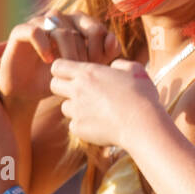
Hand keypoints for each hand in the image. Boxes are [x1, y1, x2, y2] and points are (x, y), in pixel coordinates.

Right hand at [0, 12, 120, 107]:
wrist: (27, 89)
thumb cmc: (58, 76)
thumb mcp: (84, 68)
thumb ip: (103, 54)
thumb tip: (113, 39)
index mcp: (77, 23)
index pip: (97, 28)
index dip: (100, 49)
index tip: (94, 68)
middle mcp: (59, 18)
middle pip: (80, 29)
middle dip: (84, 53)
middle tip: (81, 71)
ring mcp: (39, 22)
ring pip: (61, 30)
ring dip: (67, 51)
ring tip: (66, 68)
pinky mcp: (20, 30)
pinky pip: (35, 31)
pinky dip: (44, 46)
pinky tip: (48, 61)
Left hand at [49, 58, 164, 150]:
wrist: (141, 123)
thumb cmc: (141, 95)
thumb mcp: (135, 70)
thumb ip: (120, 65)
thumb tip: (114, 67)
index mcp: (88, 72)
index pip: (58, 66)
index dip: (64, 69)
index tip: (75, 74)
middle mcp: (77, 90)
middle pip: (53, 85)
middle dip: (63, 87)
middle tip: (81, 91)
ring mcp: (76, 110)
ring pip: (64, 107)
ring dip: (76, 107)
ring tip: (96, 110)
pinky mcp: (78, 128)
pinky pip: (74, 125)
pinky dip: (84, 125)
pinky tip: (101, 124)